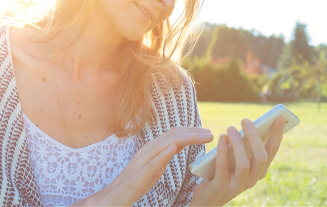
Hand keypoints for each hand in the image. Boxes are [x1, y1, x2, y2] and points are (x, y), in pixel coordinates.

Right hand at [93, 126, 213, 205]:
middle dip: (193, 133)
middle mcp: (147, 150)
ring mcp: (142, 161)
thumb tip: (176, 146)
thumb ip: (165, 155)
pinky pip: (151, 162)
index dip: (192, 131)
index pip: (174, 134)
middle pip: (172, 135)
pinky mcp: (138, 174)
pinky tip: (173, 149)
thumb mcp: (155, 166)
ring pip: (163, 144)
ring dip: (183, 139)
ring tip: (199, 137)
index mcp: (152, 148)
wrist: (116, 196)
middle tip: (210, 133)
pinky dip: (162, 154)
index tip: (208, 132)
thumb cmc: (136, 182)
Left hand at [190, 116, 286, 205]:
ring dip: (238, 144)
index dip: (277, 134)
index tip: (280, 117)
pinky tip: (222, 138)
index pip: (272, 151)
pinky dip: (222, 151)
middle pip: (260, 157)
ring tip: (231, 128)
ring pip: (244, 164)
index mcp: (259, 171)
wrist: (210, 197)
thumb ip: (249, 148)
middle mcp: (252, 179)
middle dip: (254, 137)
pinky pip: (223, 168)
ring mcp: (237, 185)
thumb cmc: (226, 172)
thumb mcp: (239, 160)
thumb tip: (258, 127)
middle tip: (245, 120)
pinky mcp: (221, 187)